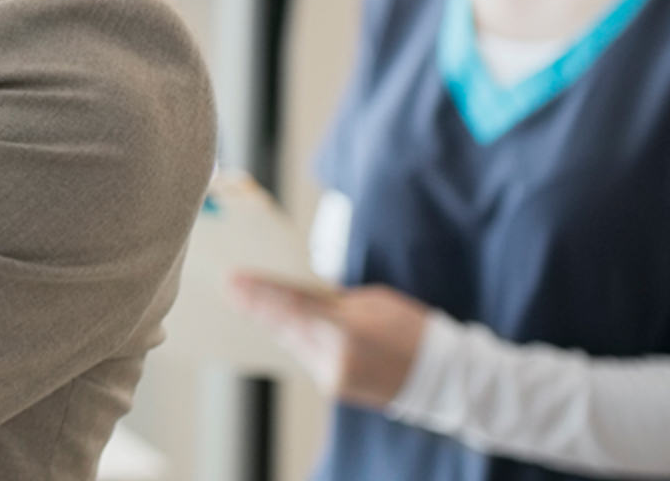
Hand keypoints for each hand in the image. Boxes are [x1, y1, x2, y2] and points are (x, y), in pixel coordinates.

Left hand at [227, 270, 429, 408]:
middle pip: (285, 326)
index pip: (293, 308)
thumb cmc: (410, 328)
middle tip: (230, 288)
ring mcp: (333, 376)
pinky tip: (287, 327)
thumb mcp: (374, 300)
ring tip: (248, 301)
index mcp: (347, 328)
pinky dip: (298, 341)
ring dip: (275, 323)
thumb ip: (332, 299)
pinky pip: (307, 357)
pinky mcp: (333, 387)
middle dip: (257, 307)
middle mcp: (335, 356)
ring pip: (293, 342)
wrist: (440, 376)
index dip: (260, 295)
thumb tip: (298, 293)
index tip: (234, 282)